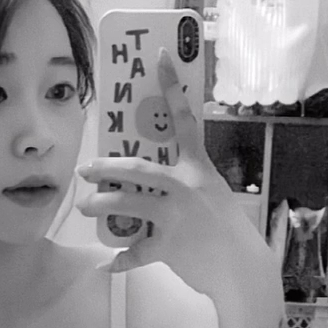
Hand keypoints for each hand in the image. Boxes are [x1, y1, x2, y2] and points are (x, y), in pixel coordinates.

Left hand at [77, 48, 272, 297]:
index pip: (184, 120)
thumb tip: (151, 183)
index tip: (159, 58)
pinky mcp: (168, 246)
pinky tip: (106, 264)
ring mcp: (175, 216)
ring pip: (127, 203)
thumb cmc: (227, 230)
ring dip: (101, 204)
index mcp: (198, 169)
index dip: (172, 87)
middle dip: (106, 167)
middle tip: (84, 168)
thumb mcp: (211, 195)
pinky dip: (119, 259)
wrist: (242, 269)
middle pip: (138, 168)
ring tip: (85, 206)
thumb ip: (183, 185)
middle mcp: (185, 187)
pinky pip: (135, 252)